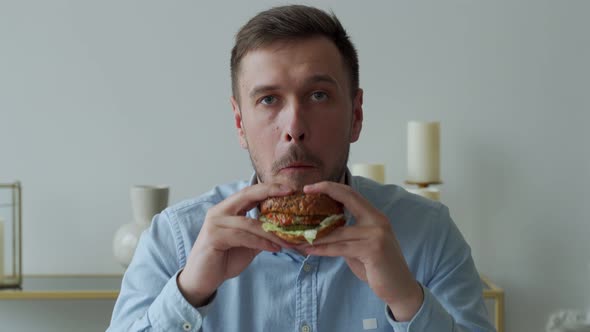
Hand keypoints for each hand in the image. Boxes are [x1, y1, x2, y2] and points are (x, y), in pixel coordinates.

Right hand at [178, 183, 293, 306]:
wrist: (202, 280)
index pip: (249, 192)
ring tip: (288, 241)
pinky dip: (260, 242)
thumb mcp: (248, 244)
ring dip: (270, 232)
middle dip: (269, 191)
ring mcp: (215, 223)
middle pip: (247, 195)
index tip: (289, 187)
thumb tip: (285, 231)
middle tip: (289, 193)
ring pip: (249, 222)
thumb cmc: (224, 260)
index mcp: (227, 209)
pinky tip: (274, 248)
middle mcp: (219, 211)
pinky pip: (242, 236)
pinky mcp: (213, 237)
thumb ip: (261, 234)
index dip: (268, 188)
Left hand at [300, 181, 422, 320]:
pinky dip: (322, 249)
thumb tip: (321, 231)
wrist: (400, 288)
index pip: (351, 194)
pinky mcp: (373, 250)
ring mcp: (377, 234)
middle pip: (348, 197)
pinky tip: (309, 249)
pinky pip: (340, 248)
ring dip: (315, 234)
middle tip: (304, 191)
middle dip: (324, 191)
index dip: (331, 187)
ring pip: (338, 231)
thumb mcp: (361, 247)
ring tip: (296, 234)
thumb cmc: (378, 268)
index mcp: (375, 216)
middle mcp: (377, 221)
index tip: (311, 187)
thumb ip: (346, 236)